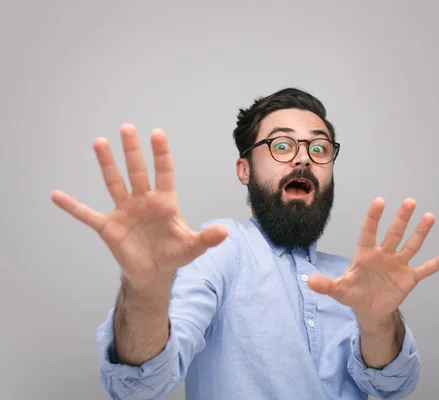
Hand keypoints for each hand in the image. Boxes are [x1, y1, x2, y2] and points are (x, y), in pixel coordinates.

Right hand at [51, 124, 227, 291]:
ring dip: (107, 164)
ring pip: (114, 183)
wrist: (154, 273)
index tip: (157, 133)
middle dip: (132, 151)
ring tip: (99, 142)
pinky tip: (57, 195)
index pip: (164, 172)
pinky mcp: (109, 227)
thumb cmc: (174, 254)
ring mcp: (124, 212)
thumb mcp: (193, 247)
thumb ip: (206, 238)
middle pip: (137, 171)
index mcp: (165, 202)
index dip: (161, 154)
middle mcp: (143, 201)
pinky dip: (73, 207)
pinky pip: (87, 214)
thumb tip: (224, 231)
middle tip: (127, 128)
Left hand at [308, 197, 438, 322]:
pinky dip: (438, 262)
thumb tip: (309, 281)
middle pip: (394, 233)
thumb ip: (326, 284)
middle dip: (401, 219)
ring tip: (430, 217)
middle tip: (409, 201)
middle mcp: (384, 255)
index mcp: (365, 254)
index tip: (379, 201)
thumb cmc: (353, 293)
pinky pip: (426, 269)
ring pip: (411, 245)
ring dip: (420, 232)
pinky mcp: (409, 278)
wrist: (369, 310)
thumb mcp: (338, 290)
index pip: (369, 232)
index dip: (373, 217)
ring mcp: (398, 265)